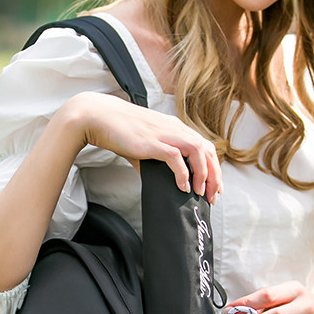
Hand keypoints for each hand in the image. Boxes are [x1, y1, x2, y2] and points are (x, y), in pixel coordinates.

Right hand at [66, 92, 221, 202]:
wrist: (99, 117)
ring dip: (202, 174)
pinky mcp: (152, 141)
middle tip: (212, 196)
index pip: (204, 146)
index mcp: (175, 127)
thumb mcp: (144, 145)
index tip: (214, 186)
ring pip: (197, 151)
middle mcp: (174, 128)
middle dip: (214, 175)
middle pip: (206, 150)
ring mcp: (164, 134)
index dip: (213, 166)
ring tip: (199, 192)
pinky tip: (182, 187)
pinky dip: (182, 173)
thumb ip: (154, 160)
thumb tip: (158, 180)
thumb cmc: (119, 130)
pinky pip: (176, 157)